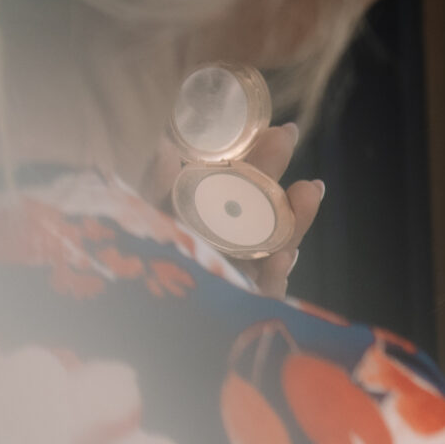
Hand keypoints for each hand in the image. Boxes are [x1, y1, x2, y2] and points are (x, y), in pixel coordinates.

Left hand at [142, 120, 325, 298]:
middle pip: (265, 210)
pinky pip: (264, 296)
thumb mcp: (147, 212)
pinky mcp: (243, 309)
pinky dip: (273, 277)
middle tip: (289, 137)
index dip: (263, 157)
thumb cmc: (145, 256)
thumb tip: (167, 145)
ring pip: (277, 248)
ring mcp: (243, 278)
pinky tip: (281, 258)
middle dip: (279, 175)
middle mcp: (235, 245)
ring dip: (294, 220)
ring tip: (308, 191)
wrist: (136, 314)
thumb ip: (157, 183)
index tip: (277, 129)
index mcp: (218, 219)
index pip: (247, 184)